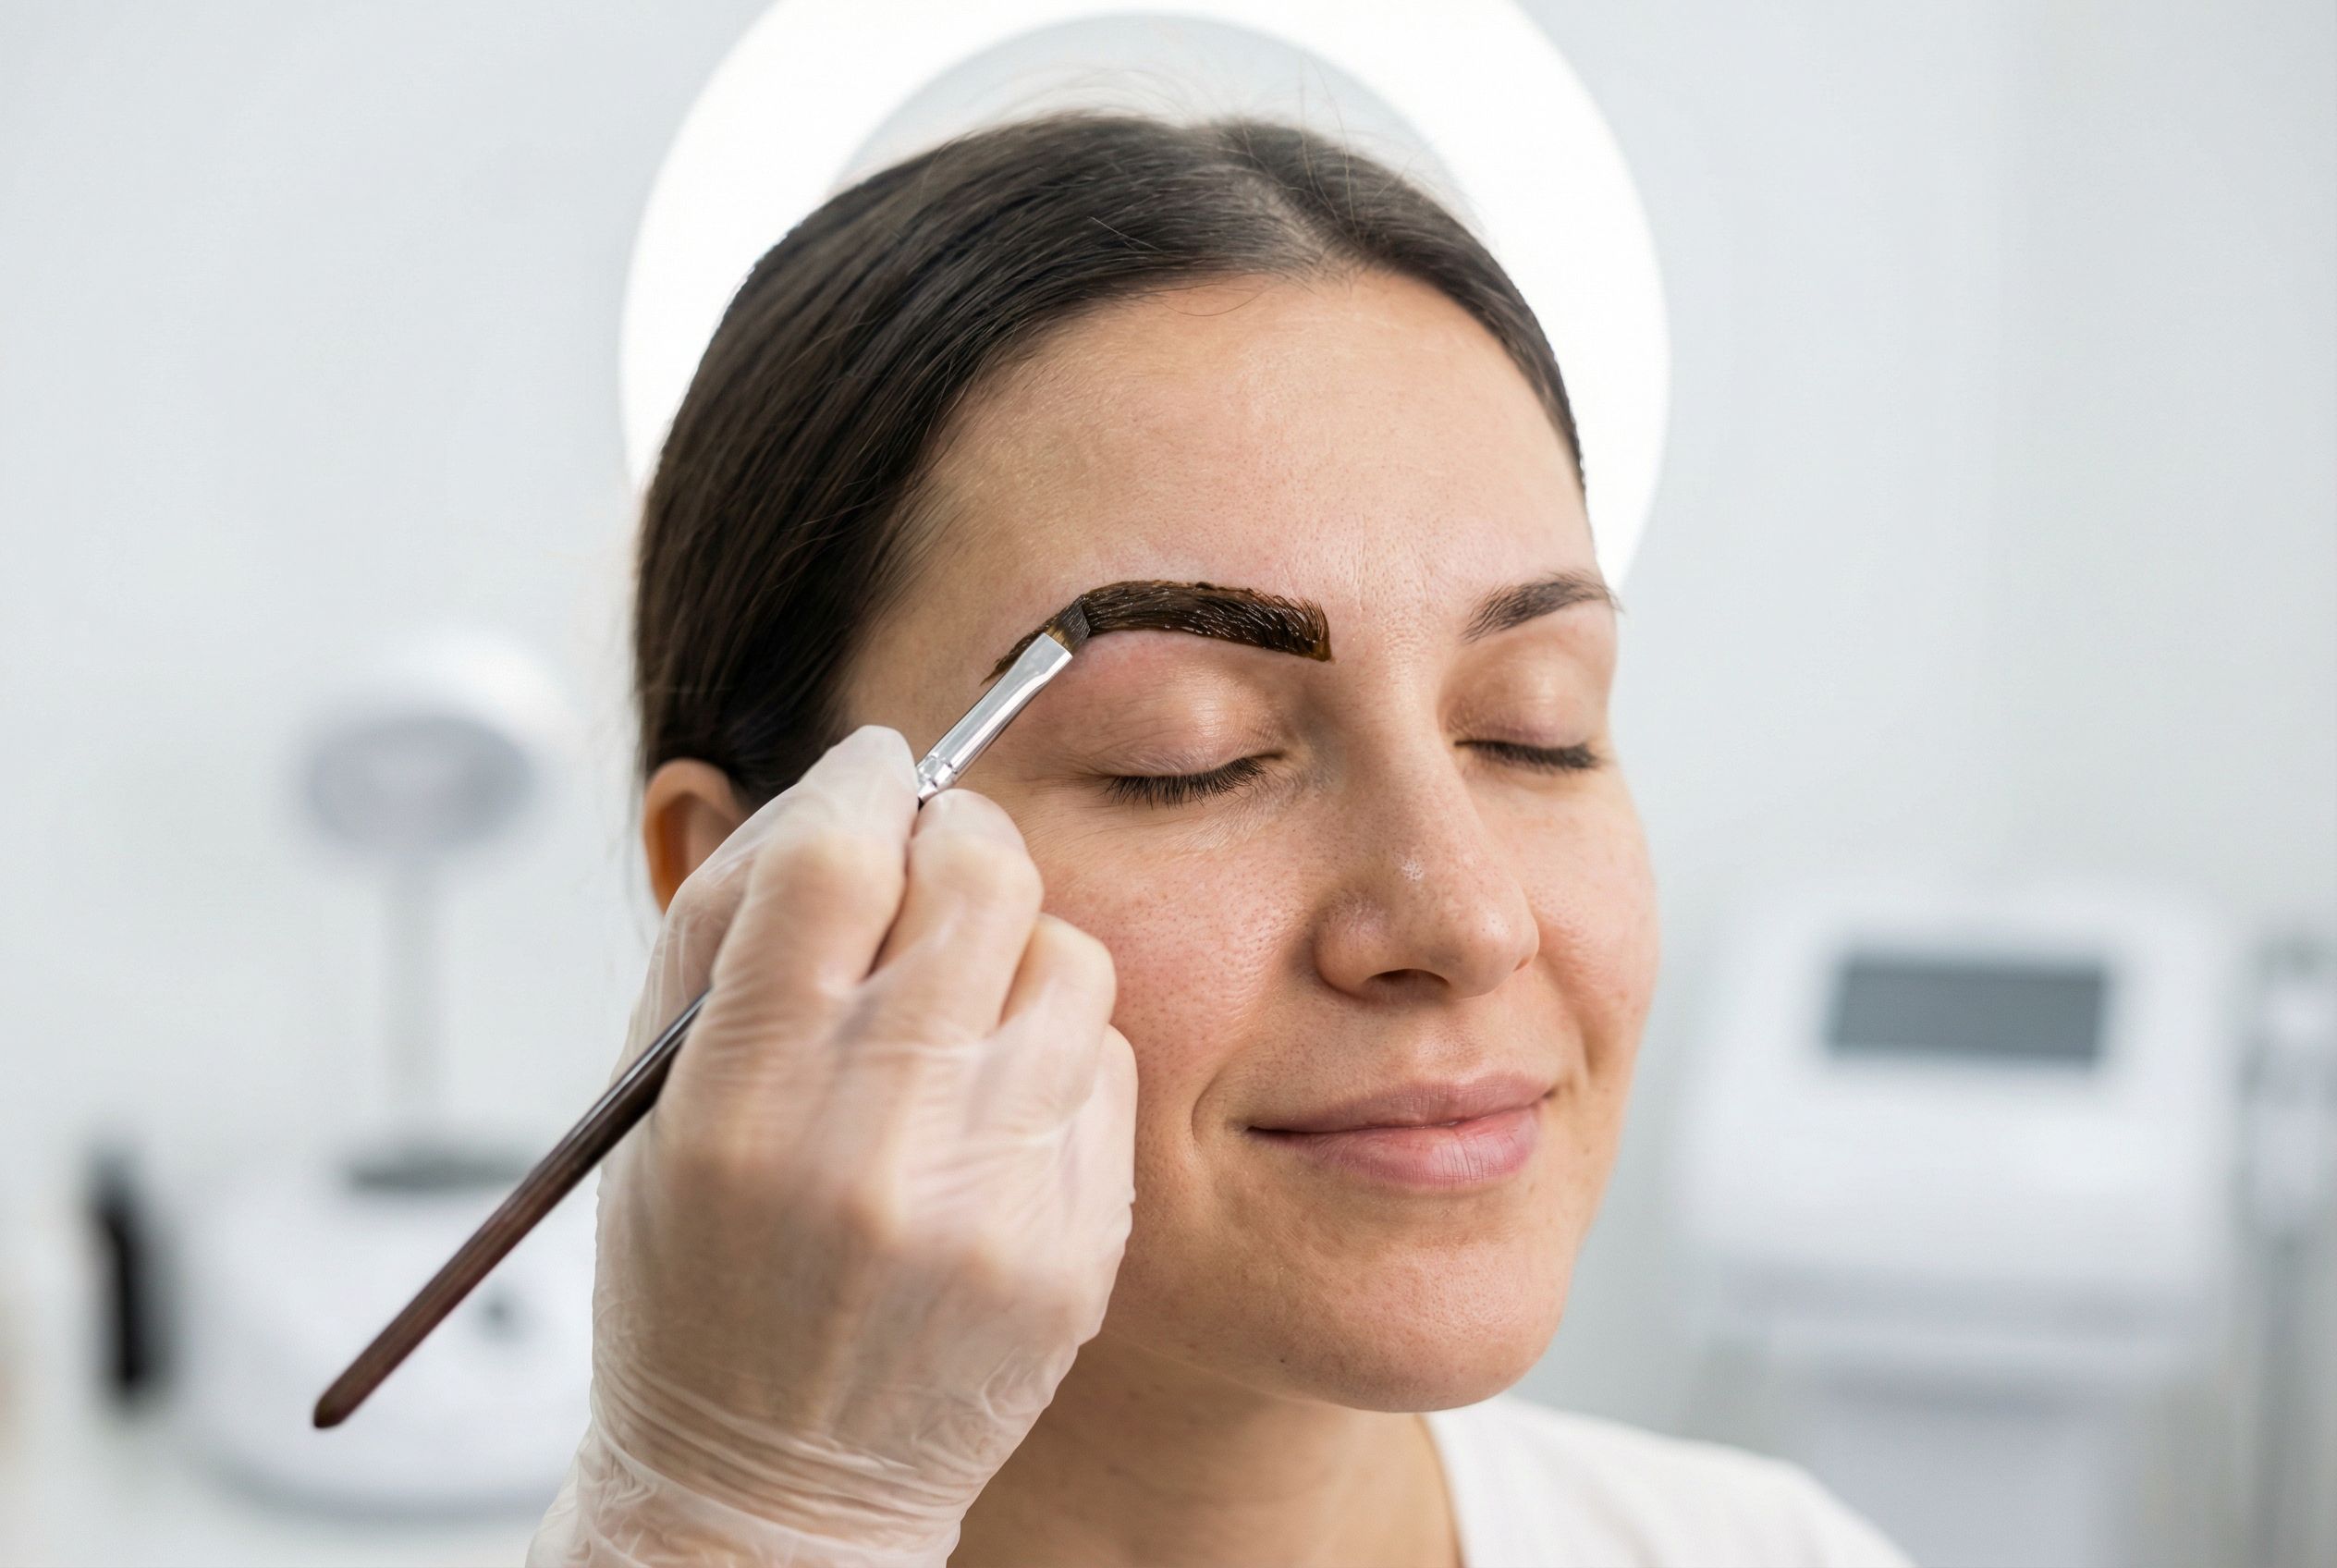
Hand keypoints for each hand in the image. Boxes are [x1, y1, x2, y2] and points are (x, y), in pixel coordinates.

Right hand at [529, 725, 1138, 1566]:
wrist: (771, 1491)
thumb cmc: (693, 1284)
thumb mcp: (648, 1103)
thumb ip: (725, 928)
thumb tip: (843, 789)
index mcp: (738, 1103)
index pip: (831, 862)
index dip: (862, 781)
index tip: (876, 769)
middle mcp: (871, 1150)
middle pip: (978, 882)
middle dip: (957, 836)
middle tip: (933, 858)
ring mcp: (990, 1205)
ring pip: (1067, 958)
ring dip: (1016, 946)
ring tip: (959, 1002)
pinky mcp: (1076, 1251)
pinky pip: (1109, 1065)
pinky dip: (1055, 1051)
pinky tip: (993, 1100)